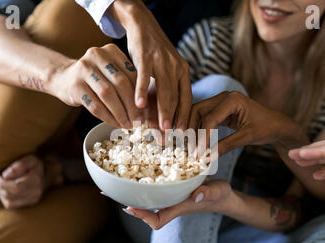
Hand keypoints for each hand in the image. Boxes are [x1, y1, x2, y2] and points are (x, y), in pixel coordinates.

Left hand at [0, 155, 62, 208]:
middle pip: (10, 194)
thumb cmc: (36, 165)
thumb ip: (18, 166)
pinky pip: (10, 205)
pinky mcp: (29, 204)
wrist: (48, 174)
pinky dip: (3, 198)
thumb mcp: (29, 159)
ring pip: (8, 201)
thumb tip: (4, 176)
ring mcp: (33, 200)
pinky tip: (3, 189)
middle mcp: (35, 193)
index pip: (15, 187)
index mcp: (35, 181)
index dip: (1, 183)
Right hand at [52, 43, 140, 128]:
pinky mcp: (74, 85)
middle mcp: (96, 55)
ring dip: (120, 113)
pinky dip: (107, 117)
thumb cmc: (95, 79)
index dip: (140, 94)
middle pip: (120, 83)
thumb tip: (146, 108)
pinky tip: (114, 123)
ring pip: (108, 94)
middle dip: (131, 105)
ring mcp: (83, 69)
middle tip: (138, 121)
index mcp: (111, 51)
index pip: (131, 74)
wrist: (63, 78)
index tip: (145, 111)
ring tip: (127, 124)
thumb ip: (127, 82)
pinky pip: (95, 105)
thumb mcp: (111, 72)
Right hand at [109, 0, 191, 129]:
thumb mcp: (164, 70)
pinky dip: (141, 91)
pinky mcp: (146, 56)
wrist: (143, 25)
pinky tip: (138, 104)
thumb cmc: (153, 52)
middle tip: (169, 136)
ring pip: (163, 90)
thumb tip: (159, 115)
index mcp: (182, 71)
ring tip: (159, 127)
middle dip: (173, 119)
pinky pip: (145, 77)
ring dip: (161, 110)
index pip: (186, 98)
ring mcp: (162, 61)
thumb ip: (164, 89)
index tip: (182, 132)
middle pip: (176, 98)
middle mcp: (176, 67)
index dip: (184, 116)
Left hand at [125, 180, 232, 229]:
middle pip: (146, 210)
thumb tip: (197, 196)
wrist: (223, 194)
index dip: (142, 217)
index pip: (157, 220)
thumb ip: (209, 193)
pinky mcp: (172, 188)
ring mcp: (171, 197)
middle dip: (129, 202)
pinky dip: (143, 182)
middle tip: (112, 191)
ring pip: (148, 198)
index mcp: (179, 207)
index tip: (129, 208)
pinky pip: (154, 187)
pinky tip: (135, 170)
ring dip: (133, 192)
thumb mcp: (218, 191)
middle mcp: (171, 204)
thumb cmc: (220, 195)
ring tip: (116, 182)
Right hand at [189, 91, 301, 155]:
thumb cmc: (267, 128)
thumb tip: (207, 157)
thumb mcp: (247, 137)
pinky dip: (199, 129)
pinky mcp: (221, 110)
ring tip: (189, 147)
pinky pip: (205, 118)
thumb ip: (226, 145)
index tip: (197, 153)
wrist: (278, 125)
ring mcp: (221, 102)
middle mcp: (224, 97)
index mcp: (232, 99)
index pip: (209, 118)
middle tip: (188, 149)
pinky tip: (195, 142)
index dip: (202, 137)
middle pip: (198, 111)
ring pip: (198, 114)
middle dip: (191, 130)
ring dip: (192, 130)